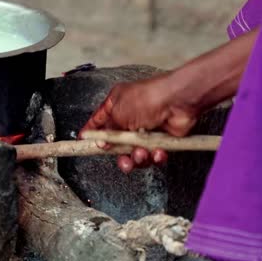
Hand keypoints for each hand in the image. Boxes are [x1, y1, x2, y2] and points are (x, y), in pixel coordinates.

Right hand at [79, 73, 198, 172]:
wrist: (177, 102)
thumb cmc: (147, 98)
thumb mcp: (118, 112)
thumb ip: (108, 130)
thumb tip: (101, 142)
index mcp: (116, 105)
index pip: (99, 121)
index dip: (92, 133)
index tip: (84, 144)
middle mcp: (130, 117)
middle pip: (118, 144)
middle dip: (121, 156)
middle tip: (124, 162)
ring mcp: (146, 129)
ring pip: (136, 153)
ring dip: (139, 157)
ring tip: (142, 154)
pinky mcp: (161, 139)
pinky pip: (153, 155)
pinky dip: (154, 156)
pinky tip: (157, 151)